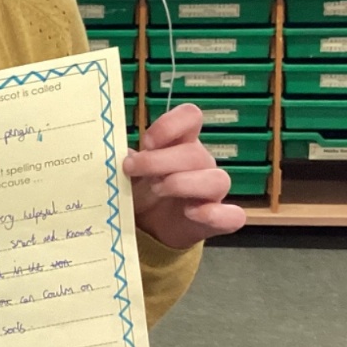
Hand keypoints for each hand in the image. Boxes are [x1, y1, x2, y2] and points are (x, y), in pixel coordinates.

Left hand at [123, 104, 246, 248]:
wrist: (152, 229)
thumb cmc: (143, 191)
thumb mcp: (131, 172)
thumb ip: (126, 159)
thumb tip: (113, 151)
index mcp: (181, 143)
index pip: (191, 117)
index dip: (171, 125)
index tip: (147, 142)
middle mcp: (201, 163)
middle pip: (195, 153)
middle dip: (159, 161)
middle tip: (132, 169)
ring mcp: (213, 191)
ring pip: (217, 179)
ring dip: (183, 183)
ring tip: (157, 190)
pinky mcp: (219, 219)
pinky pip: (233, 215)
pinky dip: (215, 214)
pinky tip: (191, 212)